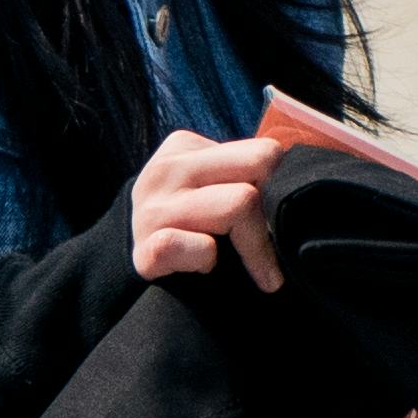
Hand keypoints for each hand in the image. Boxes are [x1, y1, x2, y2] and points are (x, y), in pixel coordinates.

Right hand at [129, 128, 288, 289]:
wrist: (117, 268)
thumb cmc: (186, 227)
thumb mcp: (205, 185)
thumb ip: (239, 173)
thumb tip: (300, 180)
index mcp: (183, 148)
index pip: (262, 150)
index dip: (277, 183)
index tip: (272, 214)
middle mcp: (166, 171)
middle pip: (259, 164)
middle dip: (274, 206)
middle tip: (276, 241)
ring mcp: (151, 211)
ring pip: (239, 204)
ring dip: (255, 245)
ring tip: (258, 269)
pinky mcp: (146, 253)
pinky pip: (202, 248)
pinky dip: (211, 261)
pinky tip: (206, 269)